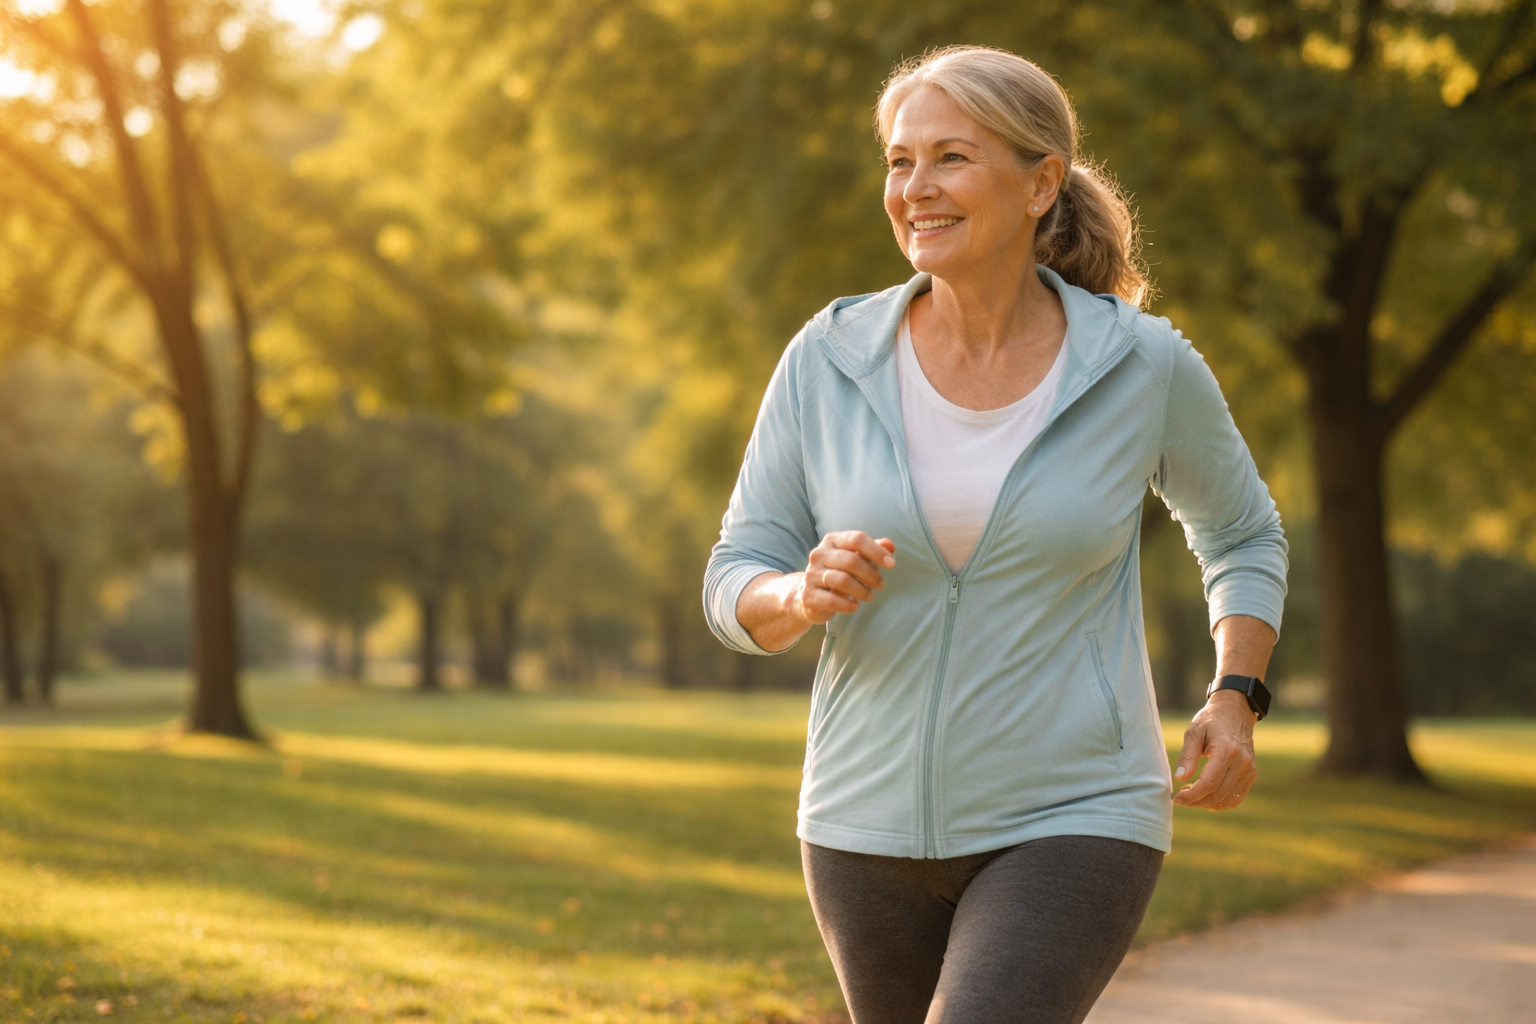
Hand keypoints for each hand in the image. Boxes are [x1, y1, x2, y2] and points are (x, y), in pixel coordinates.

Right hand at [792, 531, 896, 624]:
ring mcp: (811, 574)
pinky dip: (847, 604)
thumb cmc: (838, 573)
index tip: (891, 564)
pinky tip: (855, 606)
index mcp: (832, 540)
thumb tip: (890, 545)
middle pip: (851, 560)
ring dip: (862, 590)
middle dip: (871, 574)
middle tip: (881, 585)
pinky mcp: (808, 595)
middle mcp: (819, 554)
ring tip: (869, 596)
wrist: (809, 594)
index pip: (857, 539)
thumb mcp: (855, 558)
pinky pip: (831, 600)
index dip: (876, 551)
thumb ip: (873, 550)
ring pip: (842, 580)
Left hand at [1172, 689, 1257, 809]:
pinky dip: (1220, 803)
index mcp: (1226, 751)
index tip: (1177, 798)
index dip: (1191, 795)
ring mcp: (1249, 770)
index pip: (1208, 784)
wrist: (1235, 712)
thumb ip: (1187, 755)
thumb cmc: (1211, 720)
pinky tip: (1206, 797)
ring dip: (1207, 804)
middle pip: (1217, 795)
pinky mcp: (1251, 774)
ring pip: (1227, 800)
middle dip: (1196, 801)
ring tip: (1192, 796)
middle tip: (1181, 797)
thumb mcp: (1194, 732)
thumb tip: (1179, 778)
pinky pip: (1236, 798)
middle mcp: (1241, 763)